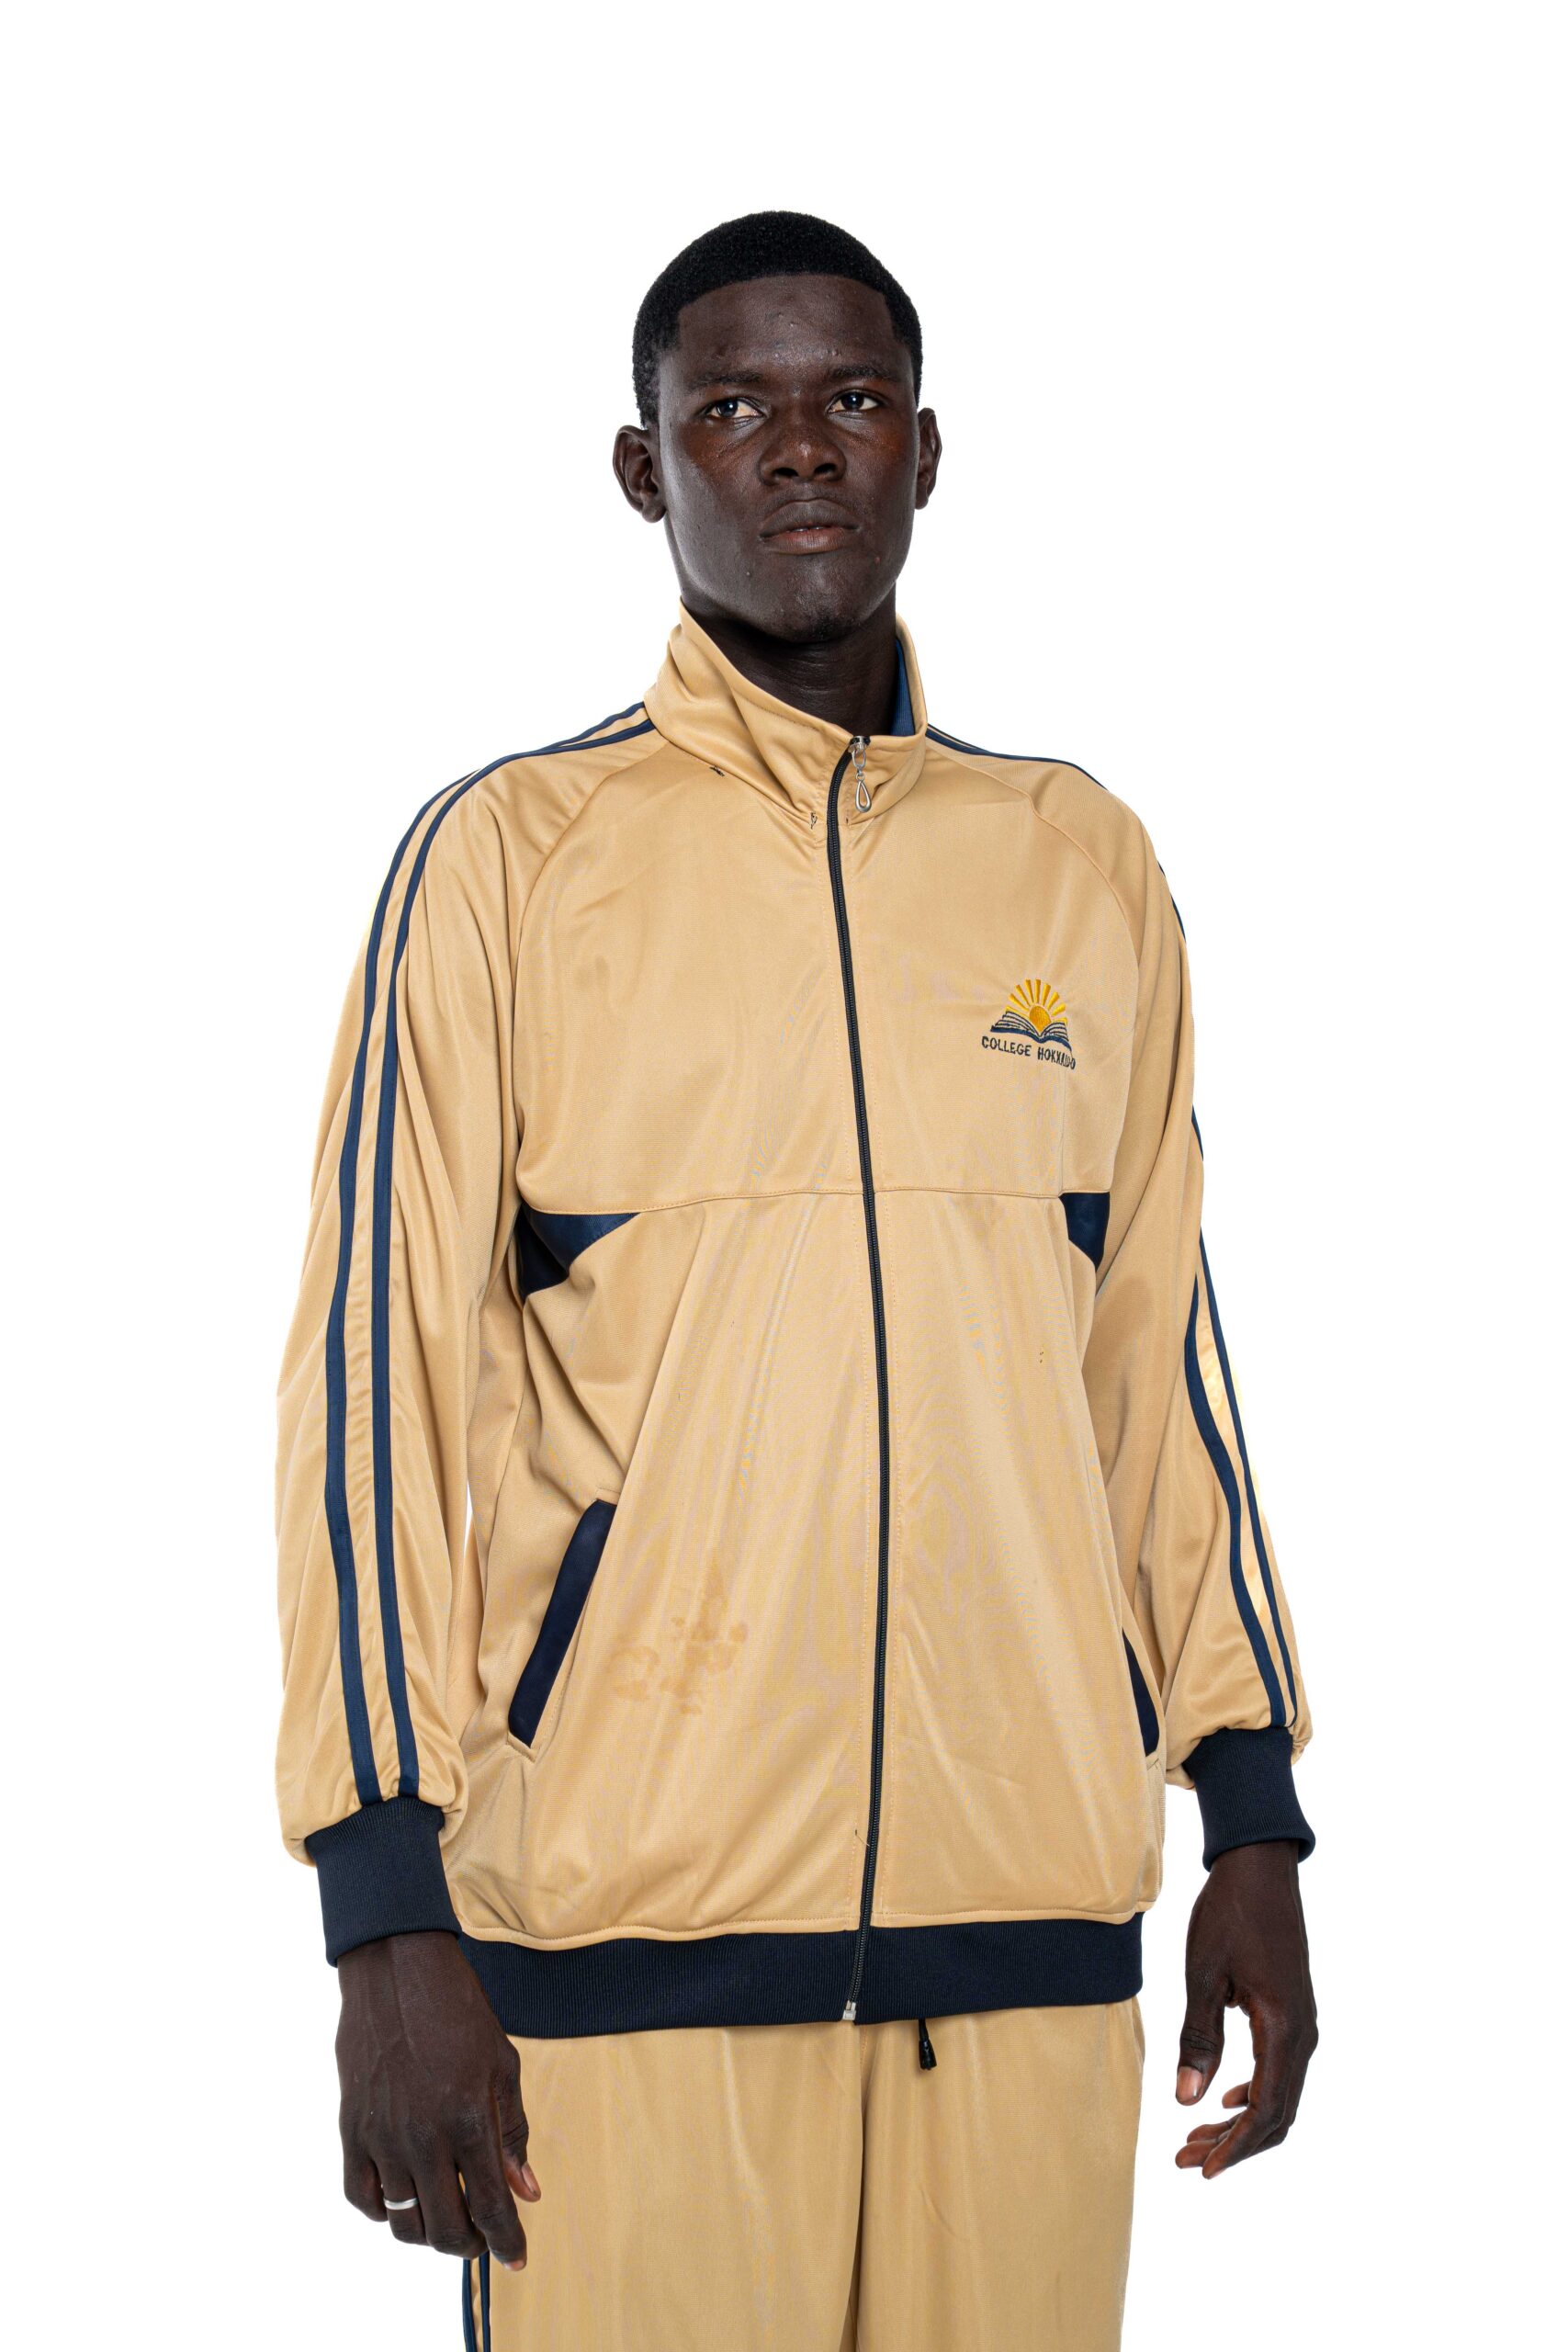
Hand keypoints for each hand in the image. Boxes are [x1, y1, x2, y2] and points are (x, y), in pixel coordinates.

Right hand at [336, 1930, 540, 2267]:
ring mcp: (382, 2136)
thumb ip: (513, 2132)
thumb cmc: (458, 2010)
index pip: (489, 2205)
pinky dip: (382, 2211)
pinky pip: (361, 2197)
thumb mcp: (501, 2064)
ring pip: (402, 2222)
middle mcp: (423, 2136)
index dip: (506, 2240)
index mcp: (468, 2118)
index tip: (516, 2257)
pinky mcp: (351, 2128)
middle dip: (470, 2245)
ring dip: (428, 2232)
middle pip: (445, 2228)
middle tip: (483, 2237)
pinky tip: (403, 2197)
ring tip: (445, 2215)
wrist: (397, 1969)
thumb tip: (526, 2190)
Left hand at [1174, 1839, 1316, 2175]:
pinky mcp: (1295, 2013)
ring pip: (1280, 2095)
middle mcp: (1303, 2034)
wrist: (1261, 1866)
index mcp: (1283, 2028)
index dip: (1234, 2147)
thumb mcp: (1203, 1974)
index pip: (1264, 2110)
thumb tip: (1187, 2101)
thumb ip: (1198, 2038)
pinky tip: (1225, 2097)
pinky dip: (1254, 2095)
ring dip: (1241, 2122)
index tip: (1202, 2170)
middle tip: (1187, 2161)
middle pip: (1276, 2114)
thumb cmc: (1229, 1913)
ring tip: (1196, 2137)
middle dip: (1233, 2144)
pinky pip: (1281, 2071)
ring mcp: (1304, 2024)